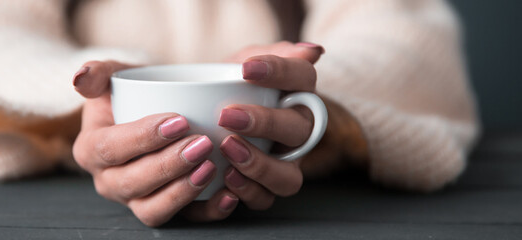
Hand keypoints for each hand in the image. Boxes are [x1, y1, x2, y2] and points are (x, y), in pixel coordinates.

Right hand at [71, 61, 239, 226]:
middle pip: (132, 183)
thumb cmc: (135, 92)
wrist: (159, 109)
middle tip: (202, 143)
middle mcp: (110, 181)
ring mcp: (136, 200)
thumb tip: (79, 79)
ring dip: (182, 192)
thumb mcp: (116, 75)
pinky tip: (228, 196)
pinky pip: (185, 221)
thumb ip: (99, 71)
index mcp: (91, 149)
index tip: (179, 120)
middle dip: (168, 165)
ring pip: (153, 210)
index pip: (109, 148)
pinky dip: (208, 212)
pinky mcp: (166, 209)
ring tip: (210, 167)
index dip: (142, 138)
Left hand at [186, 41, 325, 214]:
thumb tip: (313, 51)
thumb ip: (271, 54)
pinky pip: (265, 199)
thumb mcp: (245, 63)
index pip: (303, 77)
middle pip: (298, 129)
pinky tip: (225, 178)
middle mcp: (299, 132)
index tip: (247, 69)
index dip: (280, 72)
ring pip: (289, 176)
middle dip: (265, 123)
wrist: (208, 117)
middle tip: (227, 115)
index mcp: (298, 93)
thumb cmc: (232, 87)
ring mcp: (286, 164)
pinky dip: (246, 192)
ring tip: (227, 148)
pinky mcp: (265, 189)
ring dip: (259, 165)